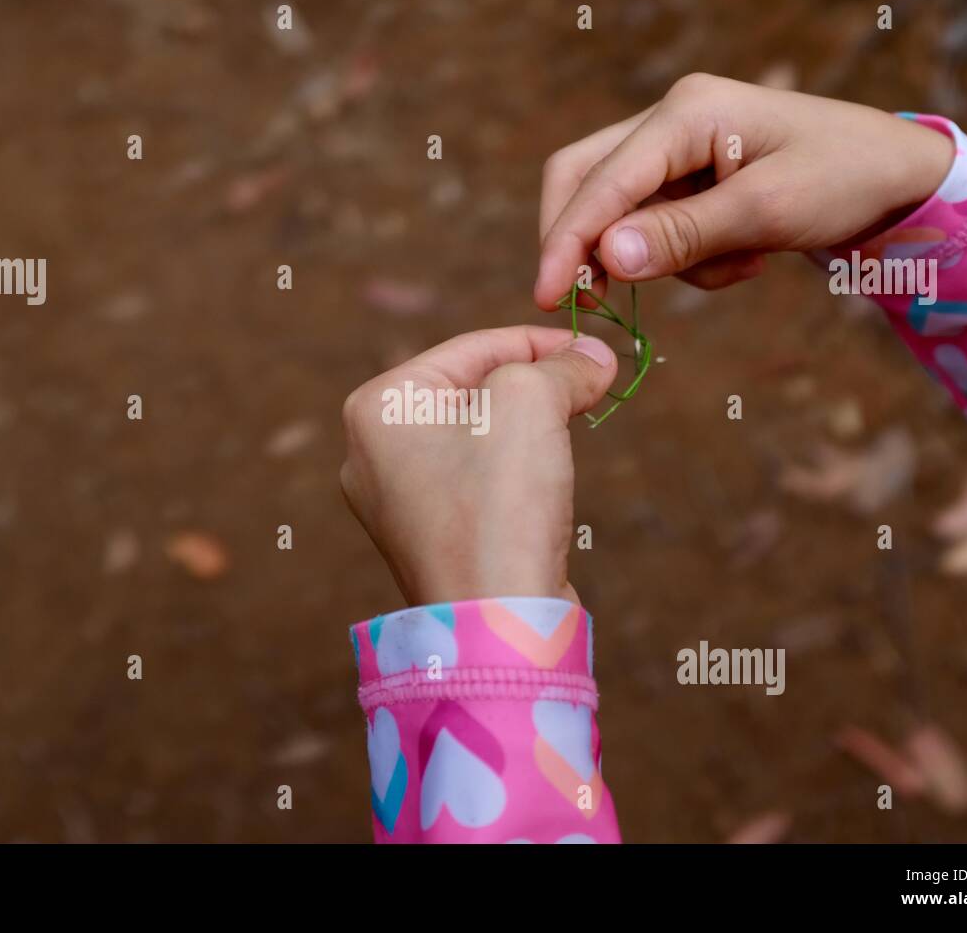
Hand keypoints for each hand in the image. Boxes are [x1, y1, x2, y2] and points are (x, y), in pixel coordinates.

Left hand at [340, 326, 617, 606]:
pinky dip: (515, 473)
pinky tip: (544, 488)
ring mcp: (396, 501)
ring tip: (569, 436)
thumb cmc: (500, 503)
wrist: (498, 624)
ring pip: (477, 437)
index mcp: (377, 407)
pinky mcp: (429, 538)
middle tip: (589, 389)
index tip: (593, 350)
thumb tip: (595, 357)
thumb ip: (562, 366)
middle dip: (534, 387)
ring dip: (529, 430)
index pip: (470, 349)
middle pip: (471, 391)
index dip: (539, 342)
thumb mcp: (531, 403)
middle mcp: (372, 452)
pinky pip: (476, 483)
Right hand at [534, 72, 954, 305]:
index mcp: (688, 113)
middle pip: (585, 181)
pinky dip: (690, 258)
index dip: (567, 240)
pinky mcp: (690, 177)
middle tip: (593, 302)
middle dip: (585, 243)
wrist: (898, 177)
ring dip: (663, 259)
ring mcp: (678, 147)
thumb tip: (609, 260)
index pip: (601, 179)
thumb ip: (684, 235)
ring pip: (622, 214)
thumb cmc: (845, 178)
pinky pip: (657, 228)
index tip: (547, 296)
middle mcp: (671, 120)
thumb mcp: (767, 212)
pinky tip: (745, 257)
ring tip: (738, 265)